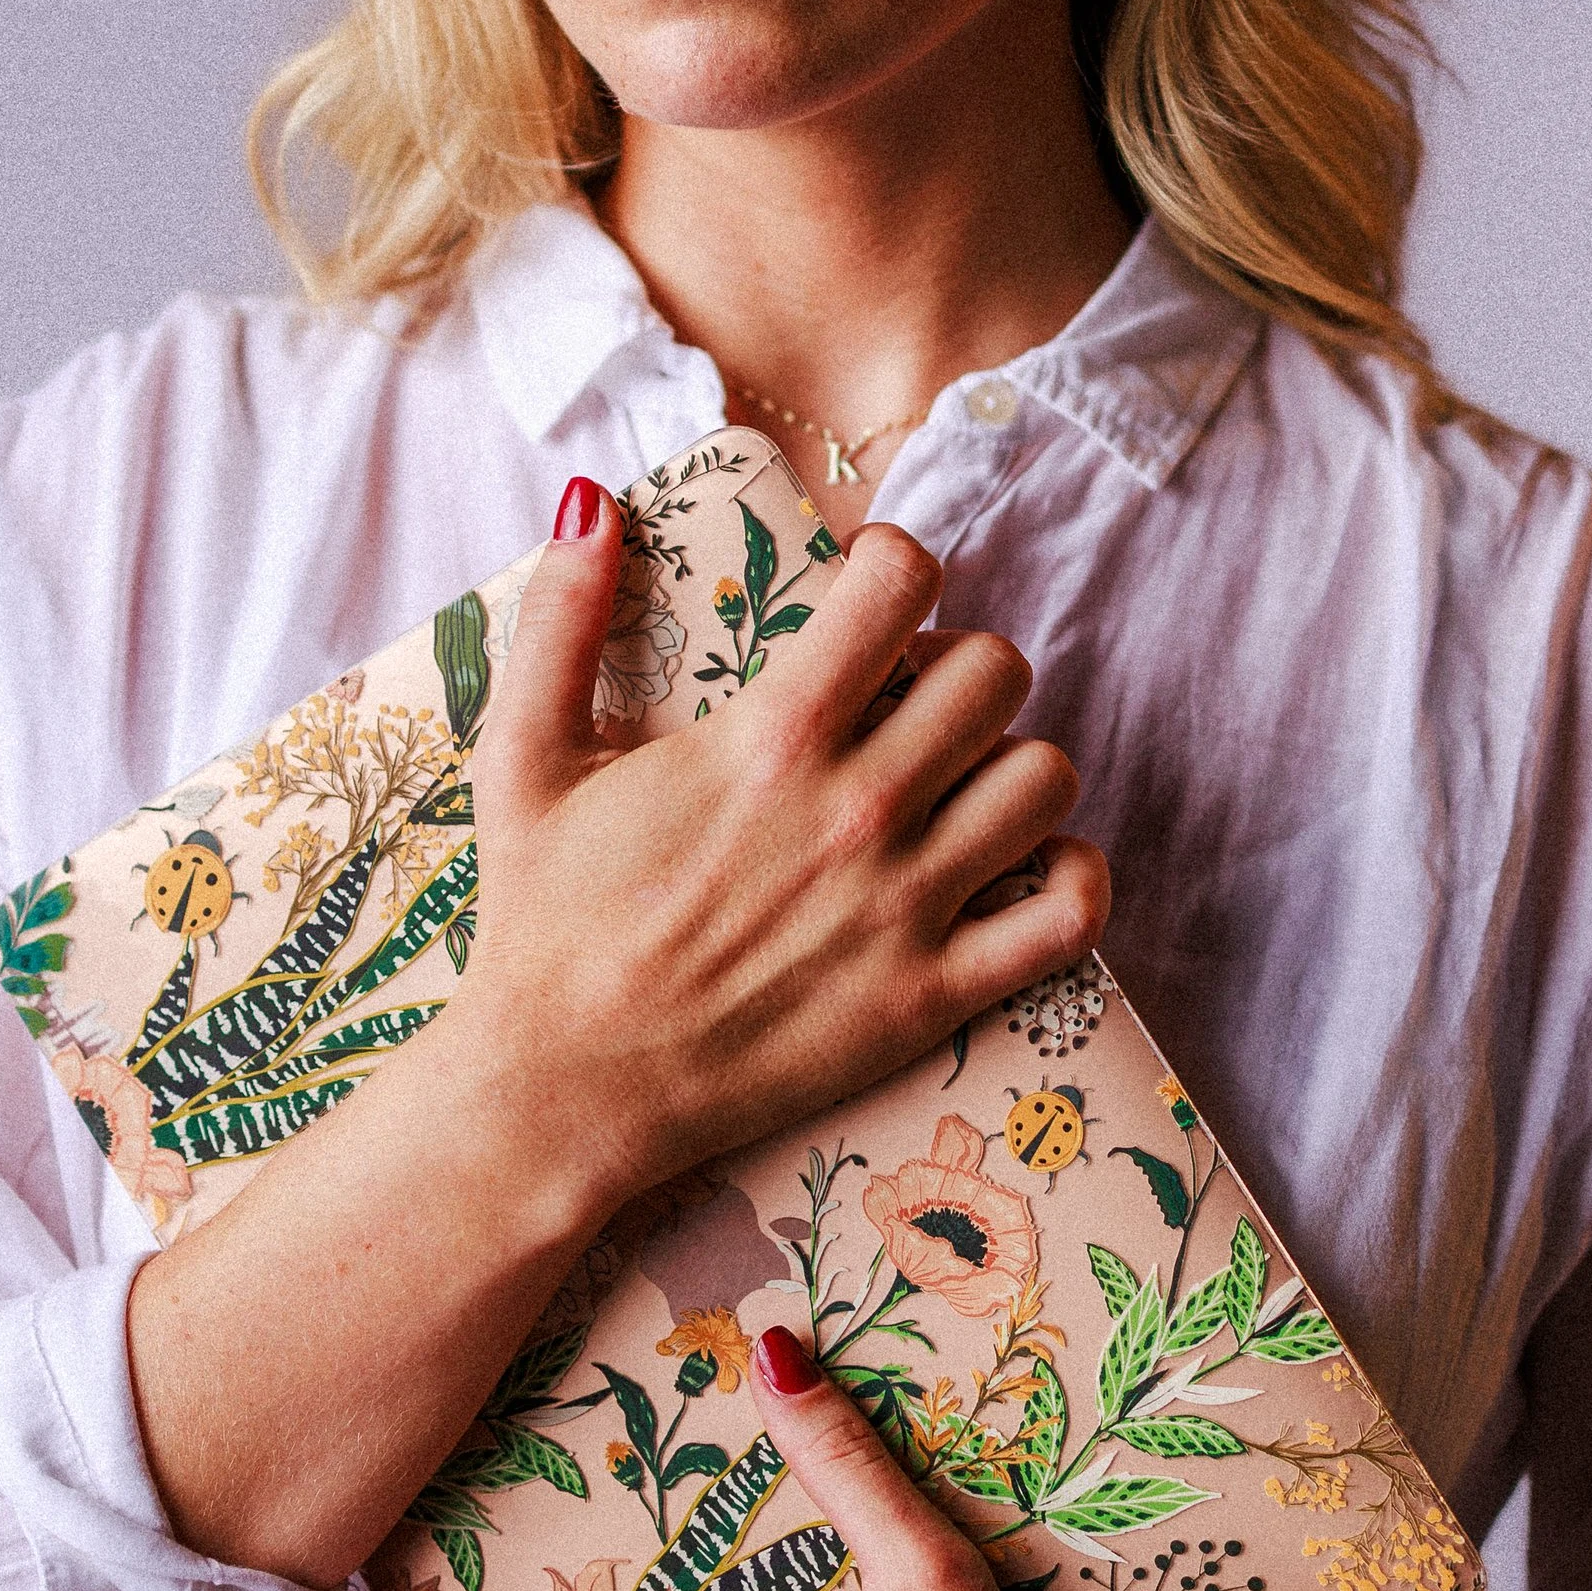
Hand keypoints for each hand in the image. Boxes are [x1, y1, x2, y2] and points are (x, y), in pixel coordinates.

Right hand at [454, 484, 1108, 1207]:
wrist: (560, 1090)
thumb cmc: (539, 924)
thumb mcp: (522, 759)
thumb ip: (557, 620)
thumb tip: (587, 500)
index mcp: (769, 738)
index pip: (903, 584)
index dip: (894, 567)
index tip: (864, 595)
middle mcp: (858, 809)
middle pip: (994, 671)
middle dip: (955, 665)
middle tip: (905, 701)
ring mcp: (906, 906)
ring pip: (1045, 777)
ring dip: (1009, 763)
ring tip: (953, 782)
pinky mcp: (931, 996)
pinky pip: (1069, 912)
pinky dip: (1068, 877)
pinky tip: (1018, 866)